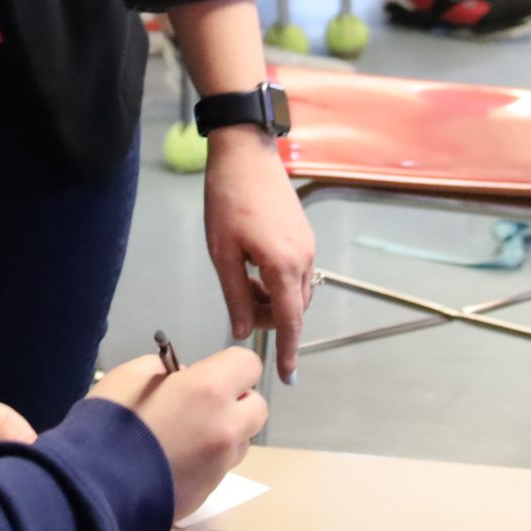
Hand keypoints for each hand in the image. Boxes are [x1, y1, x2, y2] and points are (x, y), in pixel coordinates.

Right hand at [89, 344, 266, 522]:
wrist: (97, 483)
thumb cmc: (111, 420)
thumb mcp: (130, 375)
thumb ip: (163, 370)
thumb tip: (181, 379)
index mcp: (208, 389)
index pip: (248, 364)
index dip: (230, 365)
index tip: (208, 373)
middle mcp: (226, 426)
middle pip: (257, 406)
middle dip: (237, 401)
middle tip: (203, 404)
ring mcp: (221, 462)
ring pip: (242, 440)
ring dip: (226, 433)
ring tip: (188, 436)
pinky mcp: (211, 491)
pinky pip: (221, 467)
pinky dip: (208, 460)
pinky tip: (177, 460)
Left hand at [202, 129, 315, 383]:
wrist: (245, 154)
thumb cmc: (228, 199)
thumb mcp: (222, 251)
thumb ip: (234, 294)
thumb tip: (242, 330)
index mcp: (283, 265)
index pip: (290, 321)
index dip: (289, 350)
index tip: (287, 376)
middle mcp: (304, 259)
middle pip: (293, 308)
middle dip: (269, 317)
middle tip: (239, 303)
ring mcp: (308, 246)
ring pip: (295, 292)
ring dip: (272, 298)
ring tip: (242, 280)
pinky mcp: (304, 236)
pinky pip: (296, 273)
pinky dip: (277, 282)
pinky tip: (253, 266)